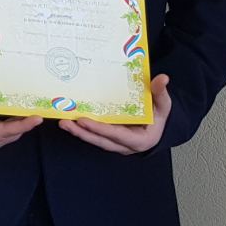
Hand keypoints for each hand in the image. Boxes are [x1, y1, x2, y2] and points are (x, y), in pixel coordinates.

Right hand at [0, 68, 41, 151]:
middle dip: (28, 121)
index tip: (37, 118)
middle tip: (42, 107)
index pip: (5, 131)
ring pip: (13, 133)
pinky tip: (23, 109)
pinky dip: (17, 122)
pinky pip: (9, 131)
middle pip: (14, 133)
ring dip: (24, 122)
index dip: (22, 125)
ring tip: (36, 106)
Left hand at [58, 74, 172, 154]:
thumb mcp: (163, 105)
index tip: (83, 121)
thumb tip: (162, 78)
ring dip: (79, 132)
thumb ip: (160, 93)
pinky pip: (95, 136)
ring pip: (95, 140)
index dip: (99, 129)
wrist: (160, 127)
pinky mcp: (110, 140)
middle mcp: (126, 146)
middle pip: (101, 141)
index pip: (117, 135)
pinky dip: (83, 130)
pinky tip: (70, 121)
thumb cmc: (160, 116)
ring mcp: (117, 144)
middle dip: (82, 133)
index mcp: (139, 140)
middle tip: (65, 122)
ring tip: (63, 122)